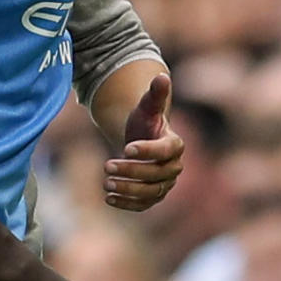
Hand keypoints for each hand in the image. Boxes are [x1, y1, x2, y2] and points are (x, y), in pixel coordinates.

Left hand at [102, 74, 182, 211]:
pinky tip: (107, 199)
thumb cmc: (144, 122)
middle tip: (106, 165)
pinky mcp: (152, 197)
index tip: (126, 148)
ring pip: (150, 192)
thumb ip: (154, 94)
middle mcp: (173, 167)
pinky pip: (143, 205)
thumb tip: (161, 75)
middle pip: (157, 174)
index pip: (167, 151)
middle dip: (132, 171)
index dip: (149, 150)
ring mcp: (164, 184)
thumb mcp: (146, 107)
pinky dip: (126, 204)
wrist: (140, 140)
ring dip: (128, 190)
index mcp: (175, 145)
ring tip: (106, 183)